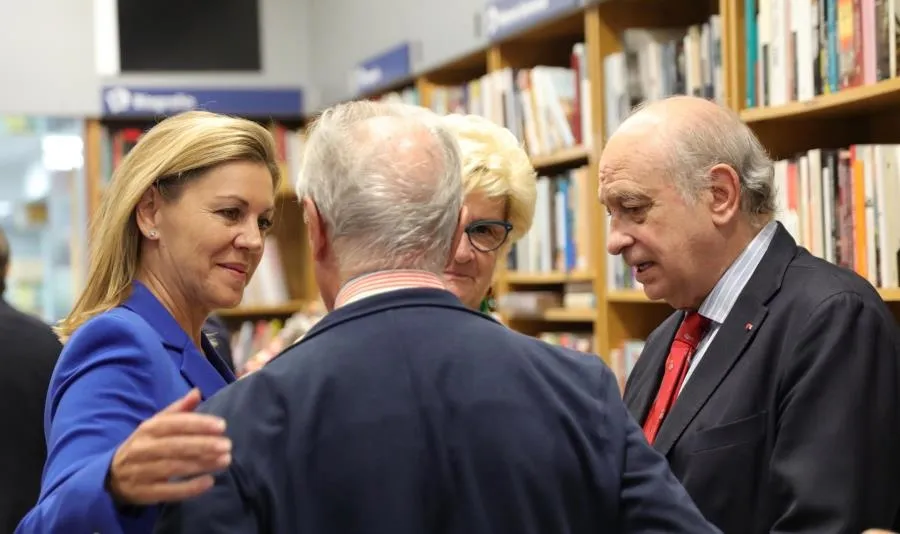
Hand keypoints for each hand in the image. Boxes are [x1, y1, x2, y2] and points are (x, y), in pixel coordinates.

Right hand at [107, 388, 230, 504]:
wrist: (112, 475)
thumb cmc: (145, 445)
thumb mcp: (157, 425)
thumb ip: (178, 410)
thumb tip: (197, 392)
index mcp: (148, 429)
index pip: (173, 424)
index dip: (197, 424)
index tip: (221, 426)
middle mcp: (142, 449)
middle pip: (174, 446)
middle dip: (203, 445)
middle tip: (227, 445)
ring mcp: (141, 472)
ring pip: (173, 467)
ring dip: (201, 464)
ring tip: (225, 461)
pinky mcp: (144, 493)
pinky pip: (167, 491)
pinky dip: (189, 488)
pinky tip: (209, 482)